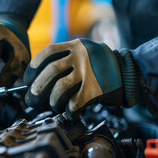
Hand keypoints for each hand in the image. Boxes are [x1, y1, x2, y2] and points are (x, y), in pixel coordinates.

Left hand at [23, 38, 140, 118]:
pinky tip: (70, 111)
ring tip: (54, 105)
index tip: (27, 79)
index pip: (48, 53)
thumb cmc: (101, 67)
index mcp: (76, 46)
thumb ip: (65, 60)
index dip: (34, 67)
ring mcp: (89, 72)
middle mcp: (82, 56)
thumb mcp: (84, 54)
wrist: (130, 74)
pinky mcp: (96, 90)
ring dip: (53, 101)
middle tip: (31, 99)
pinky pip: (74, 103)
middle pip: (51, 72)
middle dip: (37, 88)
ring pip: (60, 89)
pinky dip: (69, 110)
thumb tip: (36, 81)